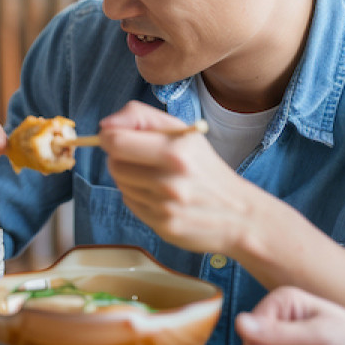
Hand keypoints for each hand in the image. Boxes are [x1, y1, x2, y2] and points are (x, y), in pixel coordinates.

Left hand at [97, 101, 250, 252]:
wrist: (240, 215)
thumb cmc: (205, 168)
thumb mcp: (182, 132)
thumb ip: (141, 118)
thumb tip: (104, 125)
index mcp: (177, 150)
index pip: (116, 141)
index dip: (109, 137)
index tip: (117, 138)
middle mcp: (170, 179)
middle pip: (114, 164)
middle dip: (120, 158)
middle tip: (141, 159)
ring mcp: (165, 206)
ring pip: (120, 184)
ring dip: (130, 179)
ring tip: (156, 178)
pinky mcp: (162, 226)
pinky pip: (130, 203)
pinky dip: (138, 197)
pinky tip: (160, 197)